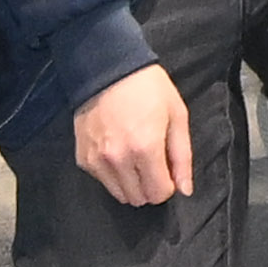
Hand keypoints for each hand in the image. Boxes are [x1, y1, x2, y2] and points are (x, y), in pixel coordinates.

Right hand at [69, 60, 198, 209]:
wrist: (107, 68)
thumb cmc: (148, 88)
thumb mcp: (176, 115)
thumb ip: (182, 157)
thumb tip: (185, 190)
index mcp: (145, 149)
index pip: (158, 194)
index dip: (168, 184)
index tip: (167, 168)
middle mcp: (119, 159)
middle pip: (139, 198)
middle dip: (150, 185)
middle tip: (152, 161)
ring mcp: (97, 161)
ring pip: (120, 195)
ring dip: (131, 184)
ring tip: (134, 157)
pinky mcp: (83, 158)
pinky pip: (103, 182)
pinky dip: (113, 174)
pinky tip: (117, 151)